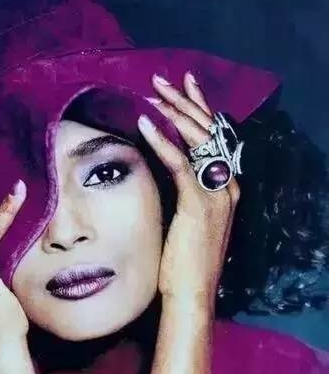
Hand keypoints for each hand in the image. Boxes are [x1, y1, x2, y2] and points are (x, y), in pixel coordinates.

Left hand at [138, 71, 240, 307]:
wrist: (192, 292)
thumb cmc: (184, 262)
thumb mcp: (186, 221)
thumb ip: (182, 194)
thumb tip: (160, 173)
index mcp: (226, 188)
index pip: (214, 139)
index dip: (200, 110)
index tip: (183, 88)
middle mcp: (227, 185)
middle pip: (208, 132)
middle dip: (185, 102)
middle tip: (163, 80)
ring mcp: (216, 194)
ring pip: (197, 141)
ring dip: (174, 113)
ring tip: (154, 93)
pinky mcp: (199, 204)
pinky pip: (180, 164)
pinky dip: (162, 141)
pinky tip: (145, 123)